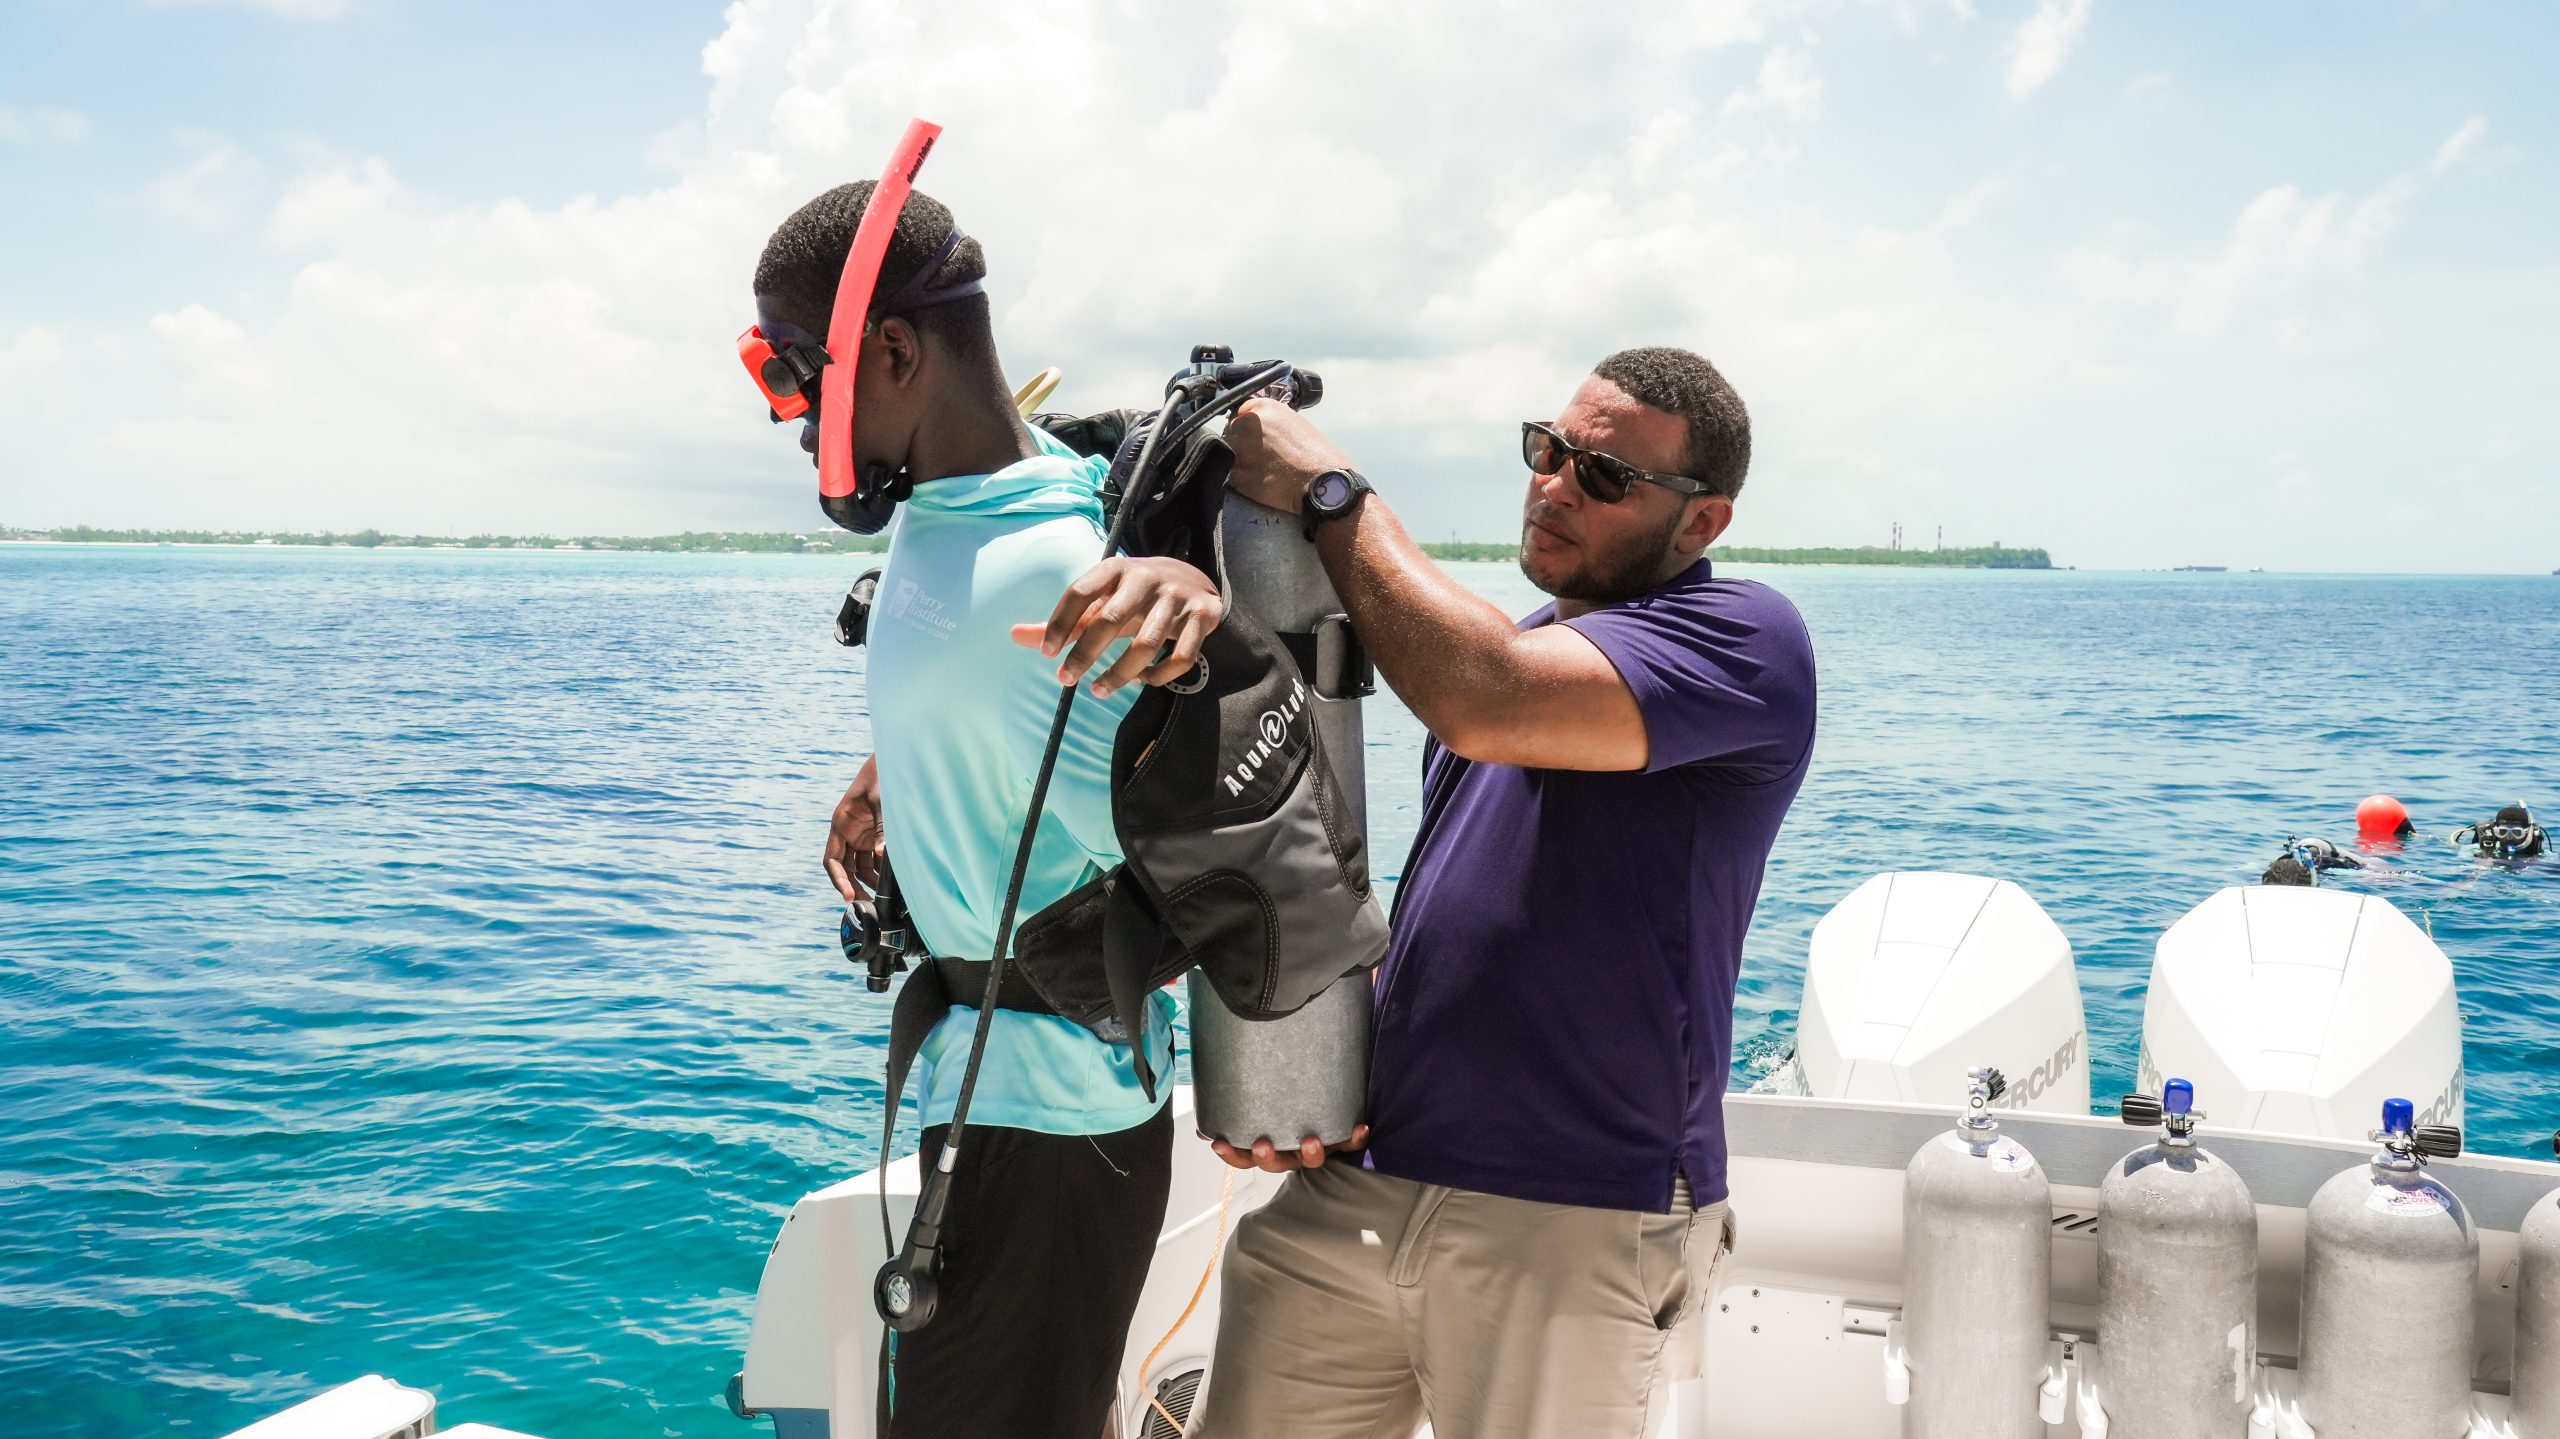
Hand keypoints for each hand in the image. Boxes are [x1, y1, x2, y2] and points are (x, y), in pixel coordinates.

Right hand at [821, 756, 882, 903]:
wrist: (893, 762)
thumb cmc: (883, 777)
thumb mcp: (883, 801)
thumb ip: (882, 827)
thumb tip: (881, 854)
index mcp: (841, 823)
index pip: (832, 860)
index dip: (838, 879)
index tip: (848, 895)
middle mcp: (847, 832)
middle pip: (845, 868)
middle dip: (853, 887)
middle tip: (866, 906)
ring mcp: (860, 835)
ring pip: (860, 866)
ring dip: (868, 882)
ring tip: (880, 899)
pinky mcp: (874, 836)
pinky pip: (873, 859)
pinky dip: (880, 871)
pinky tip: (890, 882)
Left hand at [1011, 555, 1225, 697]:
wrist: (1195, 580)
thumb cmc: (1134, 596)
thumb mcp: (1100, 600)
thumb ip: (1063, 621)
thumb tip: (1013, 636)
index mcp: (1115, 569)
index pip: (1080, 592)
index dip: (1060, 623)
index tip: (1047, 654)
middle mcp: (1146, 578)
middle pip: (1112, 619)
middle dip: (1085, 653)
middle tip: (1066, 680)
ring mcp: (1177, 597)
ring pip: (1147, 644)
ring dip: (1120, 673)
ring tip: (1098, 690)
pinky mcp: (1203, 616)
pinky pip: (1181, 657)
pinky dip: (1158, 676)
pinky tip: (1142, 681)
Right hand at [1205, 1124, 1369, 1173]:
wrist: (1328, 1109)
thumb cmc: (1289, 1108)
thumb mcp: (1258, 1107)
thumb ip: (1232, 1111)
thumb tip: (1201, 1124)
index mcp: (1269, 1147)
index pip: (1245, 1158)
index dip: (1233, 1154)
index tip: (1219, 1143)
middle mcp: (1291, 1153)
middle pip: (1277, 1164)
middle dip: (1268, 1157)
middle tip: (1262, 1145)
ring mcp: (1316, 1149)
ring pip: (1312, 1159)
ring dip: (1311, 1153)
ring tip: (1311, 1140)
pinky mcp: (1341, 1141)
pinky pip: (1350, 1144)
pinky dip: (1354, 1137)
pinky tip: (1360, 1127)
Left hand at [1222, 397, 1357, 517]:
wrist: (1319, 481)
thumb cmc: (1314, 455)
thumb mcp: (1294, 423)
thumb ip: (1272, 421)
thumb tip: (1260, 429)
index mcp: (1262, 408)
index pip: (1241, 413)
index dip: (1247, 427)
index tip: (1253, 438)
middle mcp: (1246, 424)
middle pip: (1232, 432)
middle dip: (1242, 444)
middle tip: (1260, 457)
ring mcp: (1238, 448)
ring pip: (1230, 453)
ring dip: (1240, 461)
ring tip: (1261, 470)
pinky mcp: (1236, 472)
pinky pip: (1231, 474)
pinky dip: (1241, 479)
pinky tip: (1259, 480)